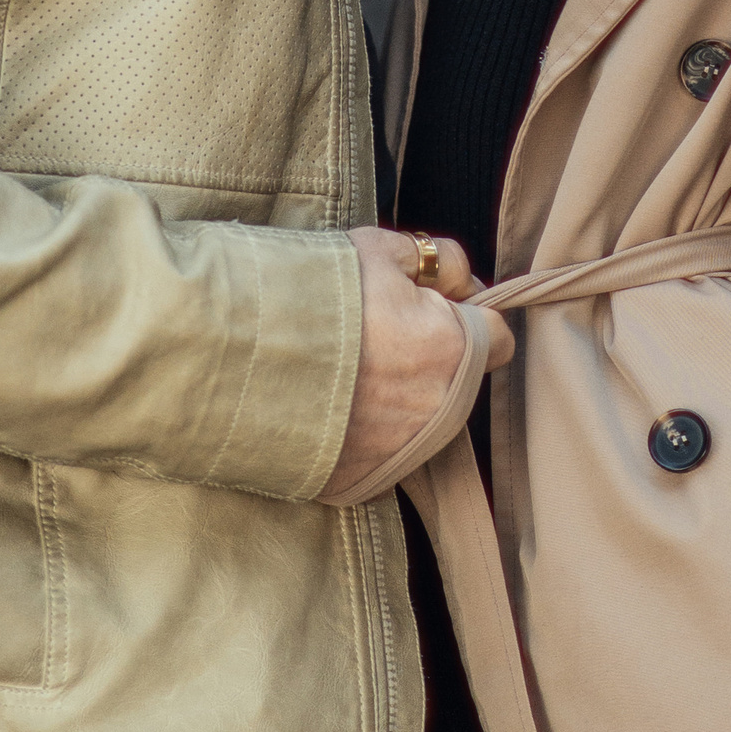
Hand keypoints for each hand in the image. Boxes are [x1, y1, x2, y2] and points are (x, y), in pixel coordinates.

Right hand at [320, 227, 514, 499]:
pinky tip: (326, 405)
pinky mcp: (361, 482)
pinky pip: (378, 454)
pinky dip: (362, 433)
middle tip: (376, 334)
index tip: (435, 305)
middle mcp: (441, 412)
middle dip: (431, 357)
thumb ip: (436, 259)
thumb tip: (460, 276)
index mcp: (457, 350)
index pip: (498, 338)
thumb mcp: (379, 249)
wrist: (232, 354)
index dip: (468, 314)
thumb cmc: (311, 292)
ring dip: (399, 398)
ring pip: (422, 421)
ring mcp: (402, 454)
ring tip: (344, 370)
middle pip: (458, 381)